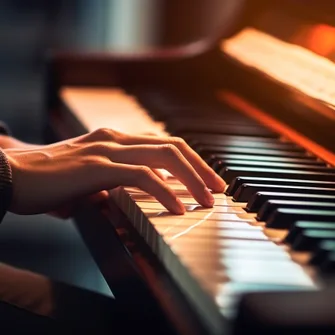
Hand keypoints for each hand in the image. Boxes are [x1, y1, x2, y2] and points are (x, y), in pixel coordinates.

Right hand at [4, 128, 225, 214]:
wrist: (9, 175)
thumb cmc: (47, 180)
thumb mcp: (87, 180)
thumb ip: (109, 186)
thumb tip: (122, 200)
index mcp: (115, 141)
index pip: (164, 145)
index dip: (190, 161)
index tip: (207, 180)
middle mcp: (116, 139)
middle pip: (173, 147)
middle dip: (201, 167)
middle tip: (219, 188)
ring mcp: (107, 150)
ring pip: (164, 157)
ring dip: (192, 178)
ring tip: (209, 200)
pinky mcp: (97, 167)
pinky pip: (142, 177)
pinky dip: (165, 192)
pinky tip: (179, 209)